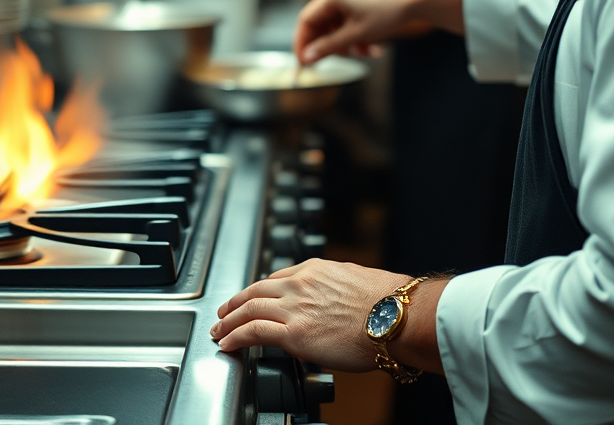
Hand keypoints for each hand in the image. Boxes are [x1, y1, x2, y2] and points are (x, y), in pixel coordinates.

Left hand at [211, 259, 446, 374]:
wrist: (395, 315)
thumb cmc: (385, 301)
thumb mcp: (354, 279)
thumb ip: (333, 286)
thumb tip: (333, 300)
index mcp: (314, 269)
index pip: (276, 277)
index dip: (258, 291)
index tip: (251, 299)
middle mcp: (299, 284)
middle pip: (255, 290)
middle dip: (234, 303)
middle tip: (222, 313)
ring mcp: (294, 307)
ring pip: (248, 309)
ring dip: (228, 321)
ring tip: (219, 331)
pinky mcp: (293, 334)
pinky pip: (253, 332)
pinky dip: (235, 337)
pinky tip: (227, 344)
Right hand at [294, 0, 463, 63]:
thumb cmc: (387, 12)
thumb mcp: (355, 34)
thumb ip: (329, 47)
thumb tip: (308, 57)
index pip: (306, 20)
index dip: (303, 43)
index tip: (304, 63)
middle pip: (321, 24)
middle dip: (327, 45)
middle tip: (330, 63)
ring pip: (336, 26)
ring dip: (345, 43)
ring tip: (362, 54)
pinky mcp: (361, 3)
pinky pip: (349, 23)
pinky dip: (355, 37)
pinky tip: (370, 49)